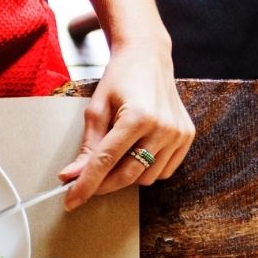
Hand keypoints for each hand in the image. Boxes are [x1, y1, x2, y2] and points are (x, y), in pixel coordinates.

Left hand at [60, 37, 192, 206]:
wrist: (148, 57)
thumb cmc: (120, 79)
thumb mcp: (96, 109)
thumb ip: (87, 146)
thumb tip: (71, 176)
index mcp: (137, 116)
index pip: (105, 161)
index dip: (86, 185)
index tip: (70, 201)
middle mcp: (162, 127)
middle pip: (127, 175)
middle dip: (102, 185)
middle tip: (84, 183)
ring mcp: (178, 133)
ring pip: (145, 178)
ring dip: (126, 175)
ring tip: (119, 152)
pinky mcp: (187, 136)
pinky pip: (163, 171)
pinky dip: (146, 169)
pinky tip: (138, 150)